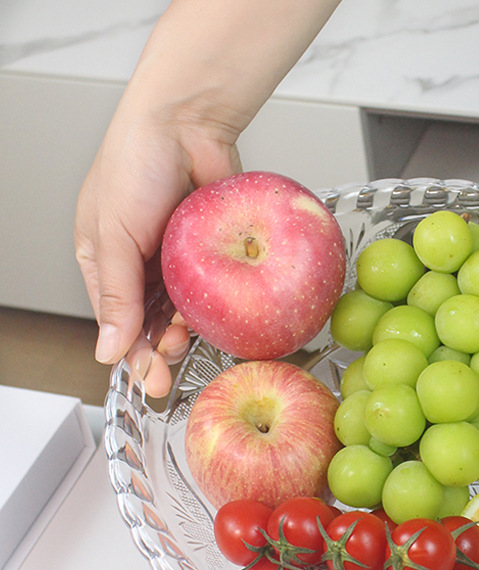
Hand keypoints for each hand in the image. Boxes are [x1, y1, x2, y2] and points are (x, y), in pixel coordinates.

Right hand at [73, 0, 341, 396]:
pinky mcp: (214, 251)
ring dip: (186, 331)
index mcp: (105, 261)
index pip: (116, 321)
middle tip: (171, 369)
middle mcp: (143, 264)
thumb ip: (114, 295)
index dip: (131, 354)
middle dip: (160, 349)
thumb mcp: (111, 235)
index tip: (149, 382)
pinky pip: (215, 288)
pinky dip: (214, 305)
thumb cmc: (135, 164)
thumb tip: (107, 350)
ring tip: (188, 342)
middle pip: (152, 322)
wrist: (187, 122)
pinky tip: (216, 318)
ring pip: (185, 310)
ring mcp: (181, 259)